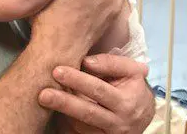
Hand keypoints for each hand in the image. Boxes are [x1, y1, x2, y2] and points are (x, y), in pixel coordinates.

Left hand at [39, 54, 154, 133]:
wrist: (143, 114)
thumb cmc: (133, 86)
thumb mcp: (132, 71)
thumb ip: (111, 63)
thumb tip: (86, 61)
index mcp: (125, 102)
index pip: (98, 90)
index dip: (78, 80)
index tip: (57, 71)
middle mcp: (117, 122)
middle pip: (87, 113)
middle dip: (63, 103)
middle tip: (43, 94)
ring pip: (80, 126)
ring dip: (62, 113)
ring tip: (44, 99)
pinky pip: (79, 133)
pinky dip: (65, 123)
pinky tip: (53, 112)